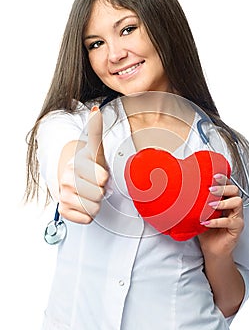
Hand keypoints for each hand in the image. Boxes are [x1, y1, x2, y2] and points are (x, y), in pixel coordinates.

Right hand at [58, 106, 108, 223]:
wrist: (69, 177)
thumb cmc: (85, 164)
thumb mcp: (93, 148)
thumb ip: (95, 130)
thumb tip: (95, 111)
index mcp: (75, 165)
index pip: (103, 179)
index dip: (104, 177)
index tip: (97, 172)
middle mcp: (67, 181)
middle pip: (99, 194)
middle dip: (100, 190)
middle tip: (92, 184)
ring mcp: (64, 197)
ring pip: (94, 207)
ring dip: (95, 201)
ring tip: (88, 192)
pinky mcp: (64, 211)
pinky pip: (87, 218)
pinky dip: (88, 213)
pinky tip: (83, 202)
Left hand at [198, 174, 243, 256]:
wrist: (212, 250)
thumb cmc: (207, 232)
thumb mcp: (201, 214)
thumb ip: (198, 204)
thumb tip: (184, 193)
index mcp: (226, 201)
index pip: (228, 186)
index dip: (223, 179)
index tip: (214, 175)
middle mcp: (234, 208)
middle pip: (235, 191)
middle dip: (223, 188)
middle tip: (210, 189)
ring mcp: (237, 217)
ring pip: (237, 202)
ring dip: (222, 202)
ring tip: (210, 205)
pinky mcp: (237, 228)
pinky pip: (230, 221)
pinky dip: (217, 221)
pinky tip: (207, 222)